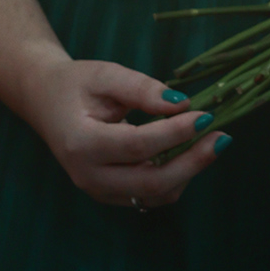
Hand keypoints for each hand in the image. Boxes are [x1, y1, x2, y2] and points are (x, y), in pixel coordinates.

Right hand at [18, 55, 227, 208]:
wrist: (46, 102)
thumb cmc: (75, 83)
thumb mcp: (104, 75)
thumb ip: (141, 89)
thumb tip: (182, 104)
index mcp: (82, 144)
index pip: (138, 145)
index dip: (174, 132)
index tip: (205, 114)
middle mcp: (89, 177)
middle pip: (150, 182)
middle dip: (192, 162)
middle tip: (222, 137)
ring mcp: (100, 192)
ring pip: (154, 194)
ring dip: (188, 171)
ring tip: (212, 142)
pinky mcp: (111, 195)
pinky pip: (150, 196)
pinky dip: (175, 178)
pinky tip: (189, 152)